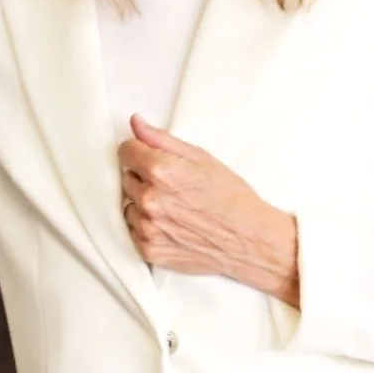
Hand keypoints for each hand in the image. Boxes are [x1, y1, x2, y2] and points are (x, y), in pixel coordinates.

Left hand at [118, 113, 299, 302]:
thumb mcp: (202, 158)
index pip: (125, 150)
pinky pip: (133, 230)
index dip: (139, 151)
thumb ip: (162, 139)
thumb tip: (136, 123)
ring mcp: (148, 227)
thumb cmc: (231, 197)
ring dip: (143, 203)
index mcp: (161, 170)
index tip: (151, 157)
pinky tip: (171, 224)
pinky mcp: (149, 249)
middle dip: (144, 177)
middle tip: (173, 186)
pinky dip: (147, 226)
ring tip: (173, 207)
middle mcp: (150, 199)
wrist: (248, 240)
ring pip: (128, 204)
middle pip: (126, 177)